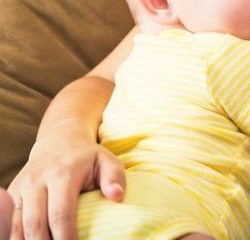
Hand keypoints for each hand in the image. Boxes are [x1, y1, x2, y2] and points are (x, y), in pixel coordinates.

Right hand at [8, 124, 124, 239]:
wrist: (58, 142)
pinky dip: (17, 236)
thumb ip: (115, 177)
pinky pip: (9, 222)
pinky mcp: (11, 195)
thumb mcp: (107, 161)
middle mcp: (36, 181)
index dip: (66, 237)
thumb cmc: (87, 158)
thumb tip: (117, 196)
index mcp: (62, 174)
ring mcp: (20, 189)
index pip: (61, 213)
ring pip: (17, 226)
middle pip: (35, 224)